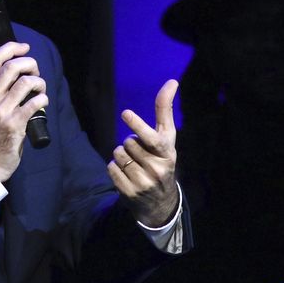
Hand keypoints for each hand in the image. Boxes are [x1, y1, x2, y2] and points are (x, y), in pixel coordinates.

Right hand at [0, 41, 48, 181]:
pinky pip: (35, 102)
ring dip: (40, 82)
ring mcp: (2, 111)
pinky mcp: (15, 124)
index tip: (24, 47)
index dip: (11, 47)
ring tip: (41, 90)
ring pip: (26, 82)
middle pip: (13, 66)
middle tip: (35, 73)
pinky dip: (43, 99)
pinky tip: (42, 103)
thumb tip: (17, 73)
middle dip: (30, 64)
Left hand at [108, 79, 179, 225]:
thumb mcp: (167, 138)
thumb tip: (172, 81)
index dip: (138, 125)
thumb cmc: (161, 159)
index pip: (151, 137)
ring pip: (118, 154)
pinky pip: (111, 168)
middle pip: (128, 142)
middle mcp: (158, 167)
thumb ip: (165, 111)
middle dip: (129, 143)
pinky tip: (126, 174)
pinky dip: (115, 168)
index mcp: (168, 151)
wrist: (160, 201)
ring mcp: (144, 181)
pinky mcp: (130, 192)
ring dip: (121, 156)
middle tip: (139, 153)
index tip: (125, 113)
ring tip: (133, 163)